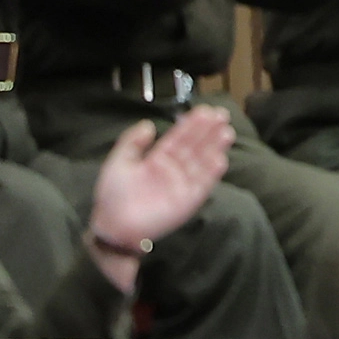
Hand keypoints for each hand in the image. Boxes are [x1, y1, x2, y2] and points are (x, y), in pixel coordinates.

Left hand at [87, 107, 233, 277]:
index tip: (205, 110)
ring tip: (226, 132)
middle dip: (208, 131)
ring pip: (201, 163)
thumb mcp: (118, 162)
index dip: (191, 124)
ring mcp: (181, 186)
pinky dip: (211, 174)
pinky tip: (221, 159)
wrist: (113, 228)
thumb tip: (149, 124)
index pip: (178, 138)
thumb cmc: (112, 197)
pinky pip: (202, 186)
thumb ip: (132, 141)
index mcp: (157, 160)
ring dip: (214, 148)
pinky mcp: (186, 203)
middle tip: (222, 114)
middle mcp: (173, 170)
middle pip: (194, 147)